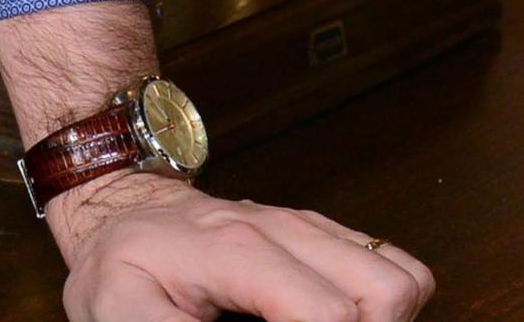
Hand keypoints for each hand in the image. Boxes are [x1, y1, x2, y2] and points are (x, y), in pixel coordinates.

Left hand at [46, 172, 431, 321]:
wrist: (126, 212)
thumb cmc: (123, 264)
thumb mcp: (119, 308)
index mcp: (239, 250)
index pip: (326, 312)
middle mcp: (288, 231)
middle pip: (385, 294)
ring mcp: (312, 230)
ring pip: (404, 279)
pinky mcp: (324, 237)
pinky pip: (395, 269)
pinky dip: (385, 307)